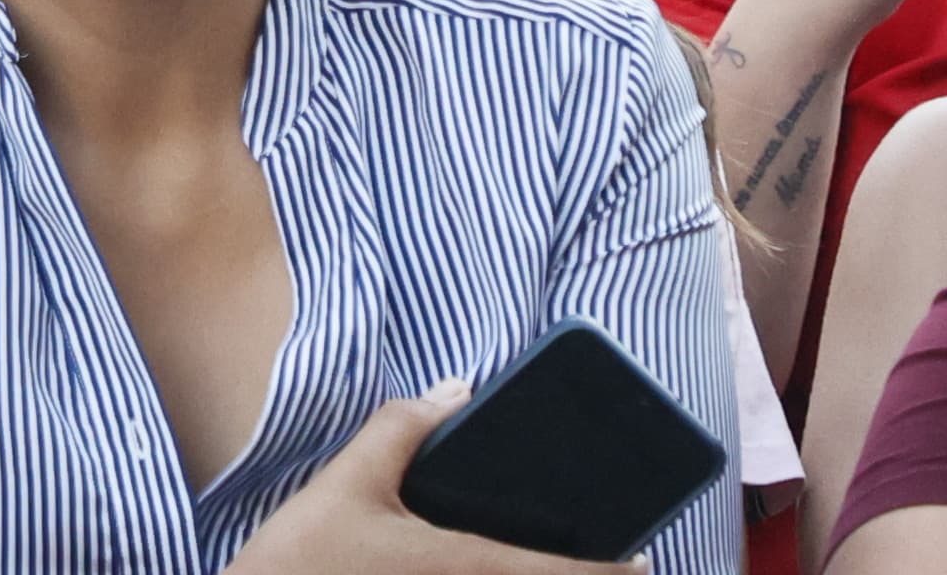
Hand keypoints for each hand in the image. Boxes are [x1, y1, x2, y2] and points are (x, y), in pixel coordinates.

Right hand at [228, 386, 651, 572]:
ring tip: (545, 566)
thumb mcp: (347, 480)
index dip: (609, 573)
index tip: (645, 565)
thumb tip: (455, 389)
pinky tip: (466, 572)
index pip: (558, 574)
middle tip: (601, 565)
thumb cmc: (301, 561)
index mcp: (461, 564)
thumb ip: (402, 428)